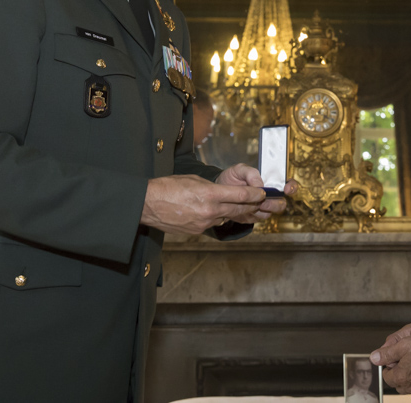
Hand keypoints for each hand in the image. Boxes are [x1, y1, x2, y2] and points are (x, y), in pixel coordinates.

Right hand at [140, 174, 267, 233]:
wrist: (147, 204)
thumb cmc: (168, 187)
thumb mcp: (193, 180)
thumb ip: (211, 187)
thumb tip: (222, 193)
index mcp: (210, 194)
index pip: (241, 195)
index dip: (255, 194)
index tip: (262, 193)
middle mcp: (209, 210)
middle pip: (238, 209)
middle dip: (251, 205)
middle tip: (260, 201)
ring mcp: (203, 223)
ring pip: (226, 217)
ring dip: (234, 212)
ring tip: (241, 206)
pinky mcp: (197, 231)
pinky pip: (213, 223)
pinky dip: (217, 217)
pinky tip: (215, 212)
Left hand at [215, 163, 297, 223]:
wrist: (218, 191)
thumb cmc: (232, 178)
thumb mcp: (239, 169)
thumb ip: (251, 173)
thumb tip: (260, 184)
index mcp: (270, 181)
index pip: (288, 184)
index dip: (291, 187)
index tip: (286, 189)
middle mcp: (269, 195)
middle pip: (281, 203)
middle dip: (275, 203)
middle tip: (263, 201)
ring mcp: (262, 207)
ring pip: (270, 213)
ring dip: (262, 210)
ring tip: (252, 204)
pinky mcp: (253, 216)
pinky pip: (257, 219)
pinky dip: (252, 214)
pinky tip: (243, 208)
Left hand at [371, 319, 410, 396]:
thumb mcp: (403, 344)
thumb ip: (387, 353)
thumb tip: (374, 358)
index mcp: (401, 377)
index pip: (387, 376)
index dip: (389, 364)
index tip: (394, 355)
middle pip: (398, 382)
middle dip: (399, 370)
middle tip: (406, 356)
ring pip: (410, 385)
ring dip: (410, 375)